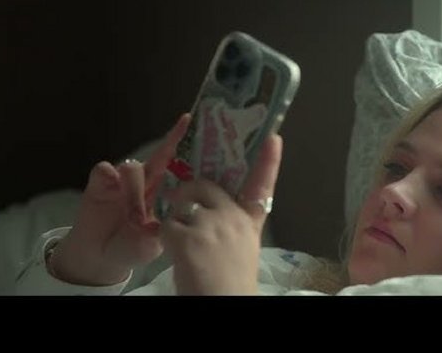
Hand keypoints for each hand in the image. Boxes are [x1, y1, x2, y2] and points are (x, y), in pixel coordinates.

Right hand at [49, 113, 190, 285]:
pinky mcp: (99, 183)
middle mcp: (143, 182)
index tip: (188, 119)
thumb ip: (156, 234)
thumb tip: (155, 223)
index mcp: (160, 193)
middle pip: (158, 157)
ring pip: (132, 168)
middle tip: (176, 145)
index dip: (180, 143)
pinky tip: (109, 192)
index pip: (174, 164)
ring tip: (133, 219)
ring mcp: (120, 181)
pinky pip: (104, 170)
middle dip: (171, 142)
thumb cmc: (129, 248)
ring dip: (134, 193)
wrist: (99, 257)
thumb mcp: (149, 247)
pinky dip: (108, 179)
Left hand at [160, 134, 282, 294]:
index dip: (269, 161)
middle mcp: (233, 219)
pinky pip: (168, 225)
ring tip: (185, 247)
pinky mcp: (190, 237)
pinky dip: (166, 240)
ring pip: (181, 204)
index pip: (263, 186)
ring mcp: (212, 225)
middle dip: (189, 196)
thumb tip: (210, 206)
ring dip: (176, 221)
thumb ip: (231, 224)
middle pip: (204, 187)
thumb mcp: (242, 248)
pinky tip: (178, 256)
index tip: (274, 138)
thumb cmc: (230, 283)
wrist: (223, 303)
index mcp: (249, 223)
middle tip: (186, 219)